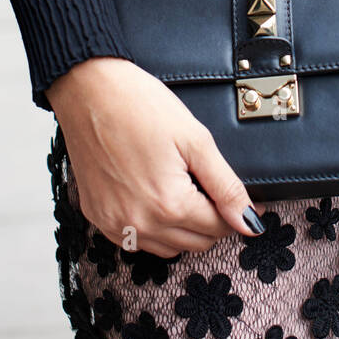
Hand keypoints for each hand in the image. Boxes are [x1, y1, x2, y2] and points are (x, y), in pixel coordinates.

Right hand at [46, 56, 263, 256]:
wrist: (88, 90)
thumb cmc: (140, 106)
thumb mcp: (195, 140)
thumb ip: (226, 186)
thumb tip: (250, 222)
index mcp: (169, 205)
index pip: (218, 228)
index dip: (237, 213)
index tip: (249, 200)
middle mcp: (140, 223)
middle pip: (196, 242)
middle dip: (213, 221)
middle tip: (213, 190)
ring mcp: (115, 223)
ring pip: (167, 248)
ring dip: (184, 229)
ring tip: (185, 192)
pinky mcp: (97, 216)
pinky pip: (135, 241)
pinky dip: (153, 229)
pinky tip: (156, 201)